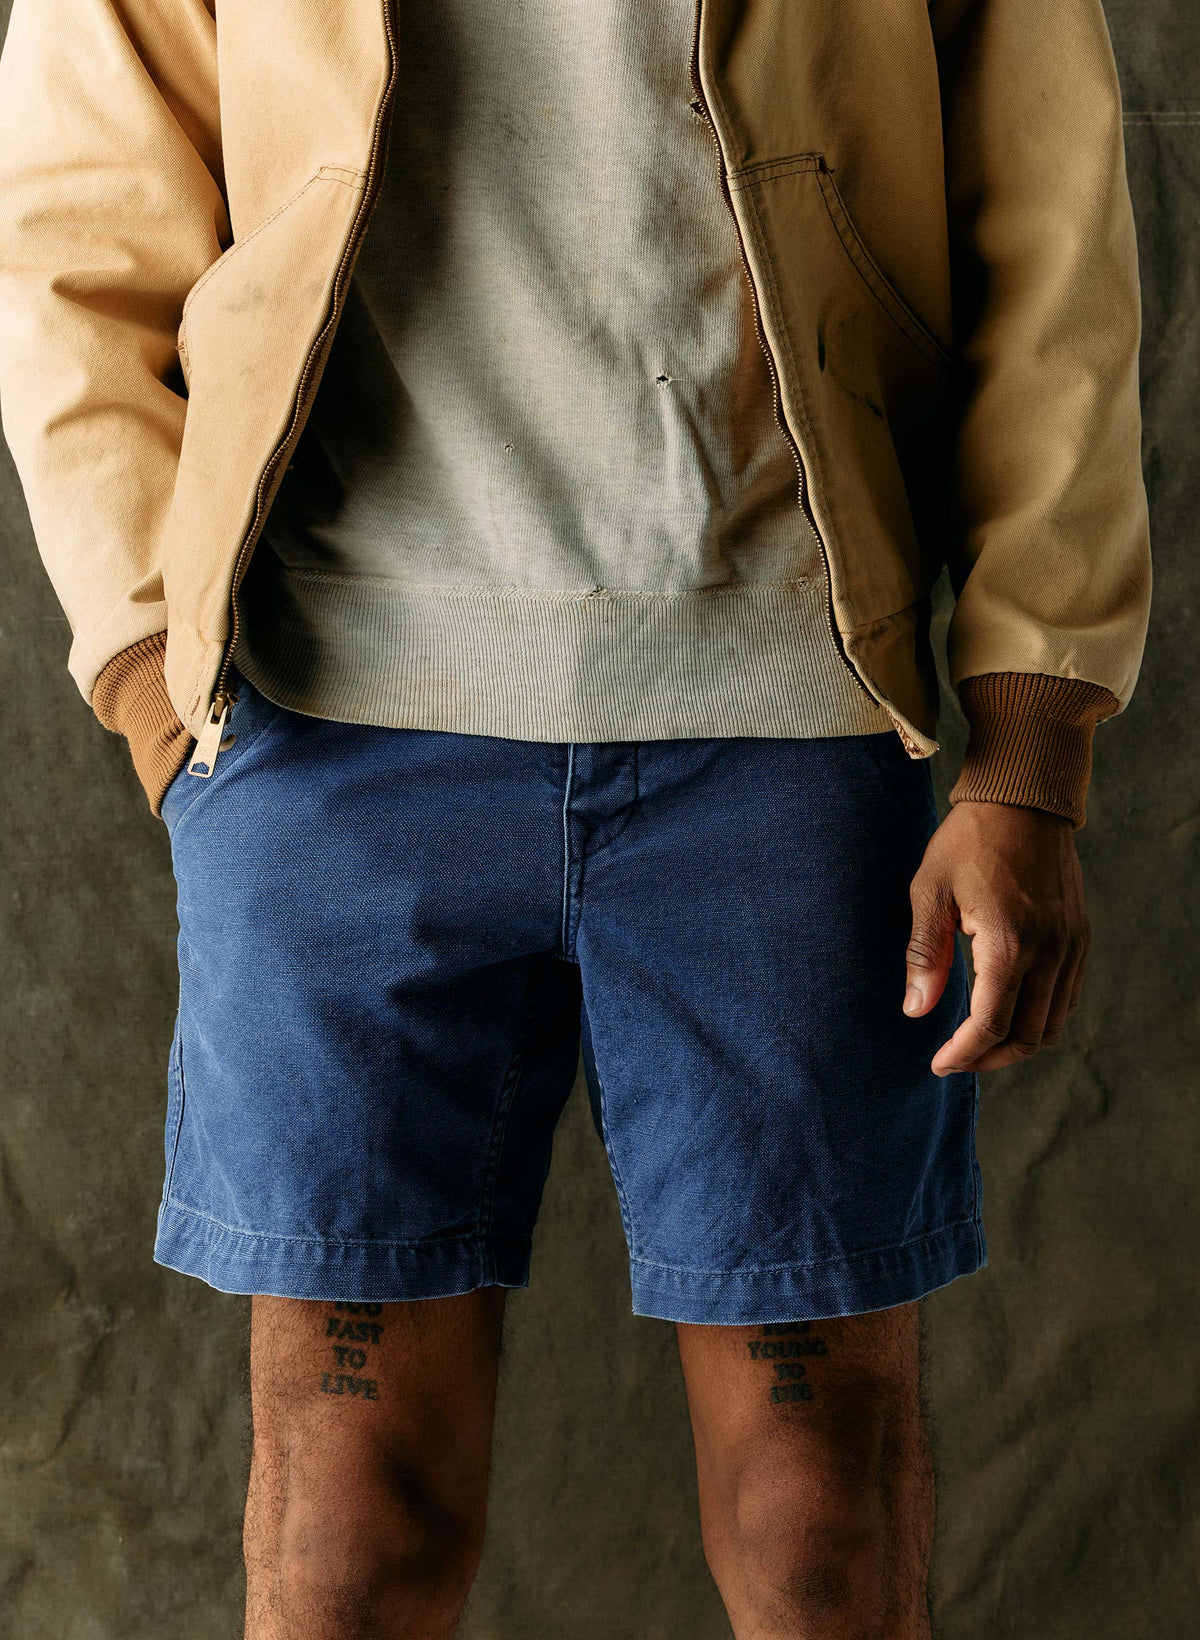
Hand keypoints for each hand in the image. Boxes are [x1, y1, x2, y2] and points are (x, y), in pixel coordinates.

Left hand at [903, 801, 1090, 1073]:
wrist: (1024, 800)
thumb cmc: (968, 841)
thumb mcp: (930, 891)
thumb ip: (924, 955)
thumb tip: (915, 1012)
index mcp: (1008, 943)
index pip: (991, 1024)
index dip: (964, 1053)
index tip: (938, 1064)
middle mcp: (1050, 952)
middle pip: (1028, 1036)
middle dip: (989, 1058)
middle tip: (955, 1060)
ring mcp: (1071, 946)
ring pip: (1054, 1023)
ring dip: (1018, 1043)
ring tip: (980, 1044)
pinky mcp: (1080, 937)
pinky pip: (1067, 997)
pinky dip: (1041, 1018)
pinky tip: (1010, 1013)